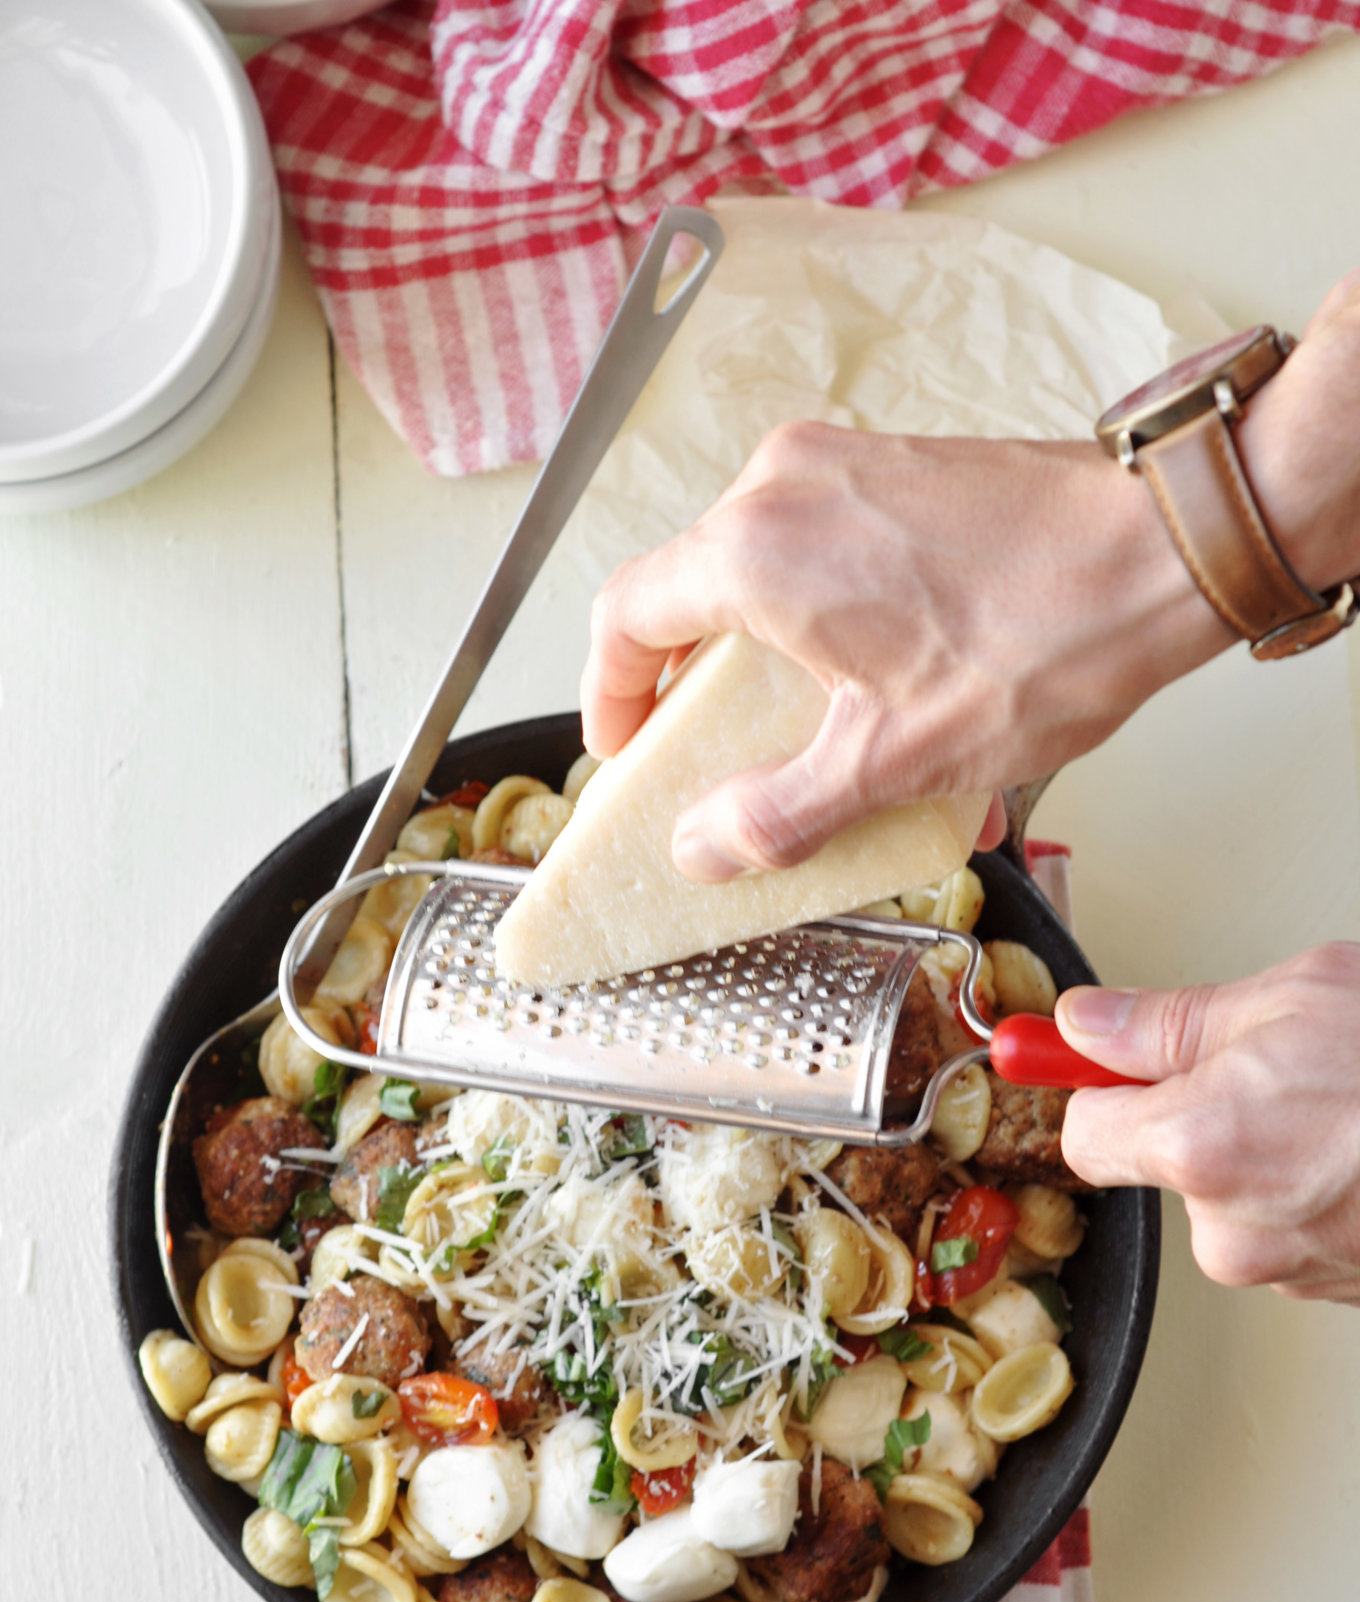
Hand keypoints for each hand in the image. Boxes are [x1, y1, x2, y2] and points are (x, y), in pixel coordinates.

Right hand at [583, 429, 1222, 878]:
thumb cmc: (1044, 635)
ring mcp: (845, 466)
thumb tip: (702, 846)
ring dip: (772, 661)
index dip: (608, 695)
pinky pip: (826, 548)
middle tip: (715, 763)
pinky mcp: (897, 468)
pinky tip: (885, 692)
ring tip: (820, 742)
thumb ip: (777, 812)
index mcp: (755, 552)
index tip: (626, 751)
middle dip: (697, 692)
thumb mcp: (891, 760)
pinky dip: (829, 621)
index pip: (625, 617)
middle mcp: (784, 487)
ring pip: (763, 572)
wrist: (1166, 546)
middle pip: (691, 595)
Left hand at [1057, 945, 1359, 1304]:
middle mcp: (1232, 1229)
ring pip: (1236, 1198)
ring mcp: (1289, 1271)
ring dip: (1272, 1151)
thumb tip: (1086, 1024)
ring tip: (1347, 1106)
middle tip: (1281, 1066)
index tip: (1098, 1060)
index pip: (1081, 1137)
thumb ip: (1171, 1020)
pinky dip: (1320, 1188)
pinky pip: (1293, 1227)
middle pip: (1166, 1167)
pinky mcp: (1337, 1292)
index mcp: (1200, 1146)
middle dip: (1203, 1113)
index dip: (1095, 1089)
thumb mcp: (1297, 997)